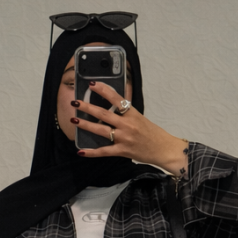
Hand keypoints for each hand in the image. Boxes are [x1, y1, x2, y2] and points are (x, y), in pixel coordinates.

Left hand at [71, 81, 187, 177]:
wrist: (163, 149)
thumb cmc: (152, 133)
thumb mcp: (140, 117)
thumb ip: (125, 112)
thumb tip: (111, 105)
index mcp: (132, 113)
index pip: (116, 98)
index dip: (103, 90)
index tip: (92, 84)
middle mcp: (127, 124)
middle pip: (104, 114)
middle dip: (88, 107)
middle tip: (75, 102)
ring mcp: (124, 138)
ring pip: (101, 130)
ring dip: (86, 125)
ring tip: (74, 120)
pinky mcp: (122, 151)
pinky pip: (104, 151)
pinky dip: (92, 152)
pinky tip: (80, 151)